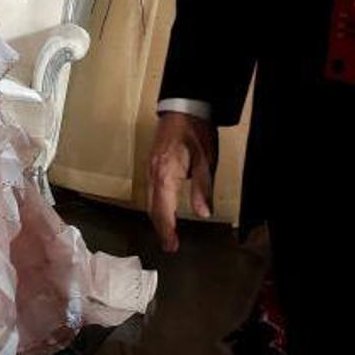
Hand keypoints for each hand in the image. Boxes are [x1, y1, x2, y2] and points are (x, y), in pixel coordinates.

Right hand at [147, 112, 217, 252]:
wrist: (183, 107)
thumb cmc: (195, 132)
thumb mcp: (205, 161)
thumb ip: (202, 188)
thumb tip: (202, 213)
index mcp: (165, 174)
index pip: (163, 210)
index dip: (167, 230)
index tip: (171, 246)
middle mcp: (153, 173)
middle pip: (152, 207)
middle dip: (160, 227)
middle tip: (169, 245)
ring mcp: (150, 167)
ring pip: (149, 199)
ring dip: (156, 217)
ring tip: (166, 231)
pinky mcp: (152, 162)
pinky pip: (149, 189)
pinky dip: (154, 204)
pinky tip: (161, 207)